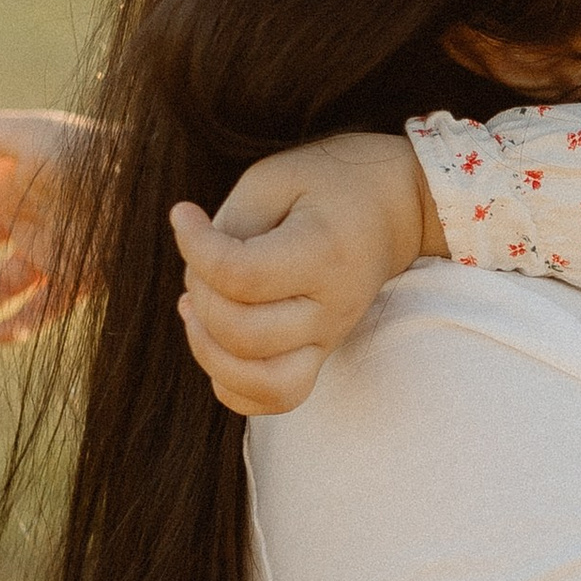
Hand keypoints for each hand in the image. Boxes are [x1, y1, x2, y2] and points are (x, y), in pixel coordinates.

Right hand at [0, 111, 89, 339]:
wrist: (145, 187)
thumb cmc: (86, 154)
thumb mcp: (26, 135)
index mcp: (8, 177)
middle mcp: (25, 214)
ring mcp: (51, 247)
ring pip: (1, 282)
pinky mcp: (79, 276)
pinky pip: (46, 307)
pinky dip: (23, 324)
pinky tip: (0, 336)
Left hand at [173, 131, 438, 416]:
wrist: (396, 207)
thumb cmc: (329, 186)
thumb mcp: (275, 180)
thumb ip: (231, 226)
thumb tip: (196, 274)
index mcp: (323, 254)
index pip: (240, 277)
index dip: (194, 247)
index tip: (185, 215)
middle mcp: (331, 308)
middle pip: (243, 335)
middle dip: (200, 297)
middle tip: (199, 258)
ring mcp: (329, 338)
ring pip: (261, 383)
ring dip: (209, 352)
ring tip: (195, 309)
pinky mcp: (321, 354)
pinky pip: (274, 400)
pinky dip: (233, 384)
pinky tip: (215, 341)